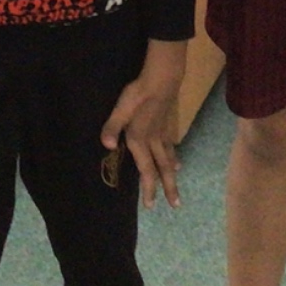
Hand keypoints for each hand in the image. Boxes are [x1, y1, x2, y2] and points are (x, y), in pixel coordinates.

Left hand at [101, 38, 187, 208]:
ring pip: (169, 158)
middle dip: (168, 188)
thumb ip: (112, 127)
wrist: (162, 79)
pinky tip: (177, 159)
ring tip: (175, 185)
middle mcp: (154, 141)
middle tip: (175, 205)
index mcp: (140, 140)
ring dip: (172, 174)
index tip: (151, 205)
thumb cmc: (138, 94)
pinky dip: (174, 156)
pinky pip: (171, 146)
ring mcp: (163, 134)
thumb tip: (107, 147)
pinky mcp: (168, 124)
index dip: (149, 188)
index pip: (146, 170)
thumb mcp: (120, 109)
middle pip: (163, 169)